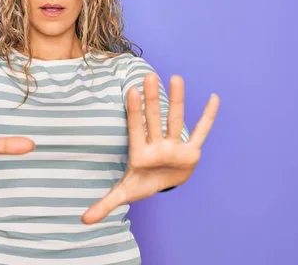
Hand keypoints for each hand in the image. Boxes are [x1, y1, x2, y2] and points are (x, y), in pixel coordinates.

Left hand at [81, 73, 219, 223]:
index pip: (135, 129)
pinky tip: (213, 98)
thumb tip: (83, 221)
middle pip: (154, 119)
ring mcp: (174, 147)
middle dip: (152, 100)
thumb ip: (105, 204)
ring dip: (177, 100)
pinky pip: (201, 133)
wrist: (163, 184)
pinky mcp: (191, 152)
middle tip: (148, 75)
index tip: (130, 91)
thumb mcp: (124, 194)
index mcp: (140, 154)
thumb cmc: (142, 183)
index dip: (134, 112)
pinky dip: (208, 117)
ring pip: (175, 120)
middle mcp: (157, 146)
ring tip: (176, 78)